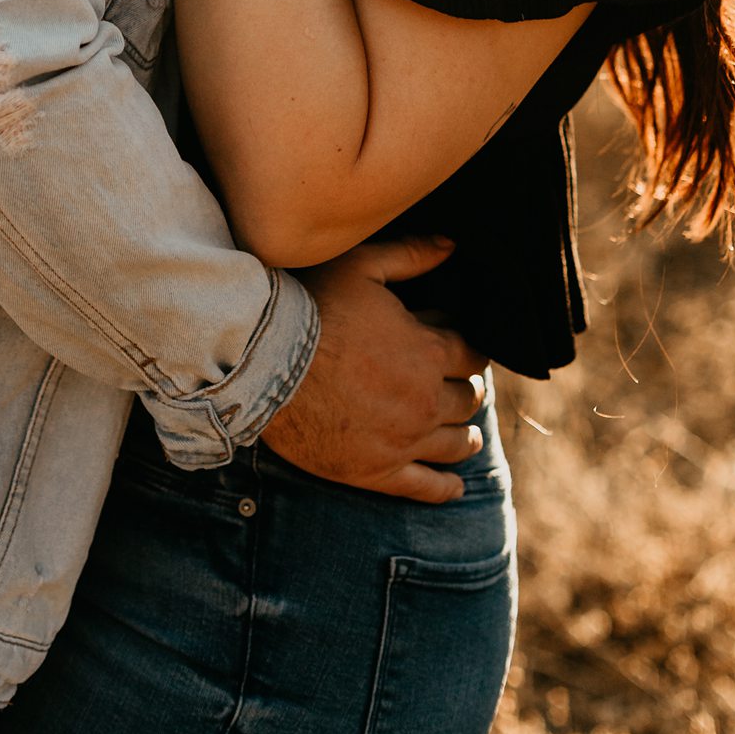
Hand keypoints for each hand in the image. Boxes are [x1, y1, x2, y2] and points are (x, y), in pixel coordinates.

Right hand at [261, 239, 487, 502]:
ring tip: (466, 434)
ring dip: (465, 436)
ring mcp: (402, 441)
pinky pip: (425, 487)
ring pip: (455, 443)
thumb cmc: (312, 307)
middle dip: (466, 389)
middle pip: (467, 400)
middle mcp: (425, 400)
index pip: (472, 355)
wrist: (263, 363)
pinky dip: (445, 487)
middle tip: (458, 385)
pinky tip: (455, 486)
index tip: (461, 348)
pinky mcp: (375, 472)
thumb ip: (411, 255)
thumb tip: (451, 246)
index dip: (469, 349)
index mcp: (428, 351)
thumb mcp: (361, 267)